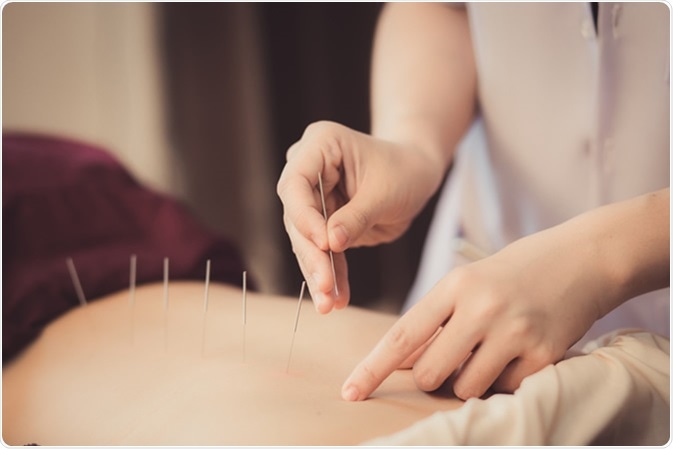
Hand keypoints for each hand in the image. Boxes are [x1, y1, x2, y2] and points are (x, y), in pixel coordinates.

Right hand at [277, 121, 444, 313]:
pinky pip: (322, 253)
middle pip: (297, 216)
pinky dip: (331, 275)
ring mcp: (313, 197)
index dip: (305, 217)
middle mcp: (307, 169)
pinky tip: (337, 299)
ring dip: (318, 273)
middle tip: (324, 286)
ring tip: (329, 303)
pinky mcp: (323, 222)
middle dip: (312, 254)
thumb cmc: (405, 170)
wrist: (417, 174)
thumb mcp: (386, 192)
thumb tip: (330, 244)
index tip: (324, 244)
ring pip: (306, 240)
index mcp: (320, 145)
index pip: (295, 183)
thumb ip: (357, 216)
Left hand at [341, 218, 620, 400]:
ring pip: (465, 387)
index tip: (350, 391)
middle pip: (430, 373)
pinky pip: (505, 390)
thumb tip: (403, 362)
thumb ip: (436, 319)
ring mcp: (513, 332)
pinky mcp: (543, 354)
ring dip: (470, 379)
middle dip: (433, 376)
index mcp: (454, 285)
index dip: (373, 368)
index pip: (402, 335)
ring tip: (493, 348)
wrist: (584, 257)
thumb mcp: (469, 281)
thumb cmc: (515, 271)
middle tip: (455, 356)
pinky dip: (505, 379)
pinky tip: (521, 350)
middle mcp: (481, 307)